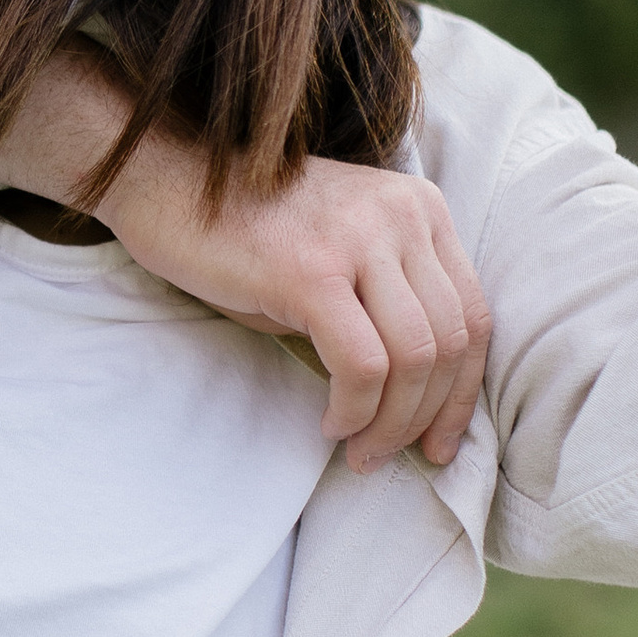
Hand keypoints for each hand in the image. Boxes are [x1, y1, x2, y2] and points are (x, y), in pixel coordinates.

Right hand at [104, 141, 490, 471]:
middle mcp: (402, 216)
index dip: (463, 393)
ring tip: (358, 450)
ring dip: (390, 423)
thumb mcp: (337, 255)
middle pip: (451, 342)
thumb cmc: (244, 230)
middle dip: (426, 418)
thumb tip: (411, 401)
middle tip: (387, 456)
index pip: (473, 316)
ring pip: (415, 359)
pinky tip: (331, 422)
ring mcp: (360, 239)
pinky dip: (355, 408)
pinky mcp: (312, 271)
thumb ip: (384, 305)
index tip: (439, 441)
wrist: (165, 180)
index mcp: (420, 209)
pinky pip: (363, 364)